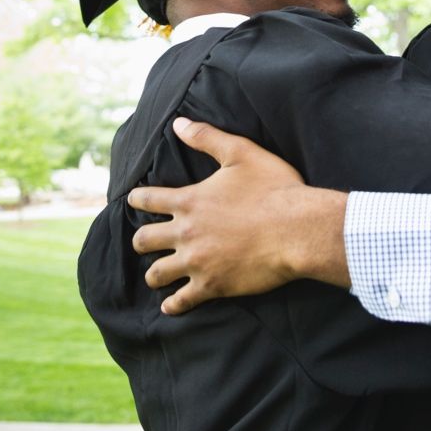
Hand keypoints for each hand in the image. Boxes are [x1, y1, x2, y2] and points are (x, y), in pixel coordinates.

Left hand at [128, 117, 348, 314]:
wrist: (298, 230)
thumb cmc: (274, 189)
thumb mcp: (241, 153)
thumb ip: (207, 138)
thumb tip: (178, 123)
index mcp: (189, 201)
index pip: (149, 200)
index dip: (137, 199)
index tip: (133, 200)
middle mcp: (186, 233)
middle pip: (144, 240)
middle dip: (140, 241)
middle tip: (143, 242)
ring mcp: (197, 262)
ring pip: (157, 273)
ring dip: (154, 274)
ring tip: (155, 275)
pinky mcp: (213, 285)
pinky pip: (182, 301)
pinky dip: (173, 305)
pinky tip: (169, 306)